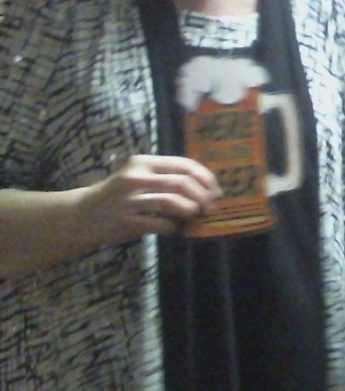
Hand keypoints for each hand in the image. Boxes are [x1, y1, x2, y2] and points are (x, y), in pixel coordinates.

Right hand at [79, 154, 220, 244]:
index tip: (216, 190)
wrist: (81, 215)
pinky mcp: (124, 221)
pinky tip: (174, 229)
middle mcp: (135, 178)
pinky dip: (171, 227)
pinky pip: (158, 224)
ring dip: (190, 210)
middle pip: (181, 183)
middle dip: (202, 196)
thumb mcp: (138, 177)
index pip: (184, 165)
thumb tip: (204, 188)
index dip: (205, 178)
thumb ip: (165, 177)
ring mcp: (128, 200)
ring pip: (171, 202)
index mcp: (143, 162)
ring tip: (195, 215)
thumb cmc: (117, 195)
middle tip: (211, 207)